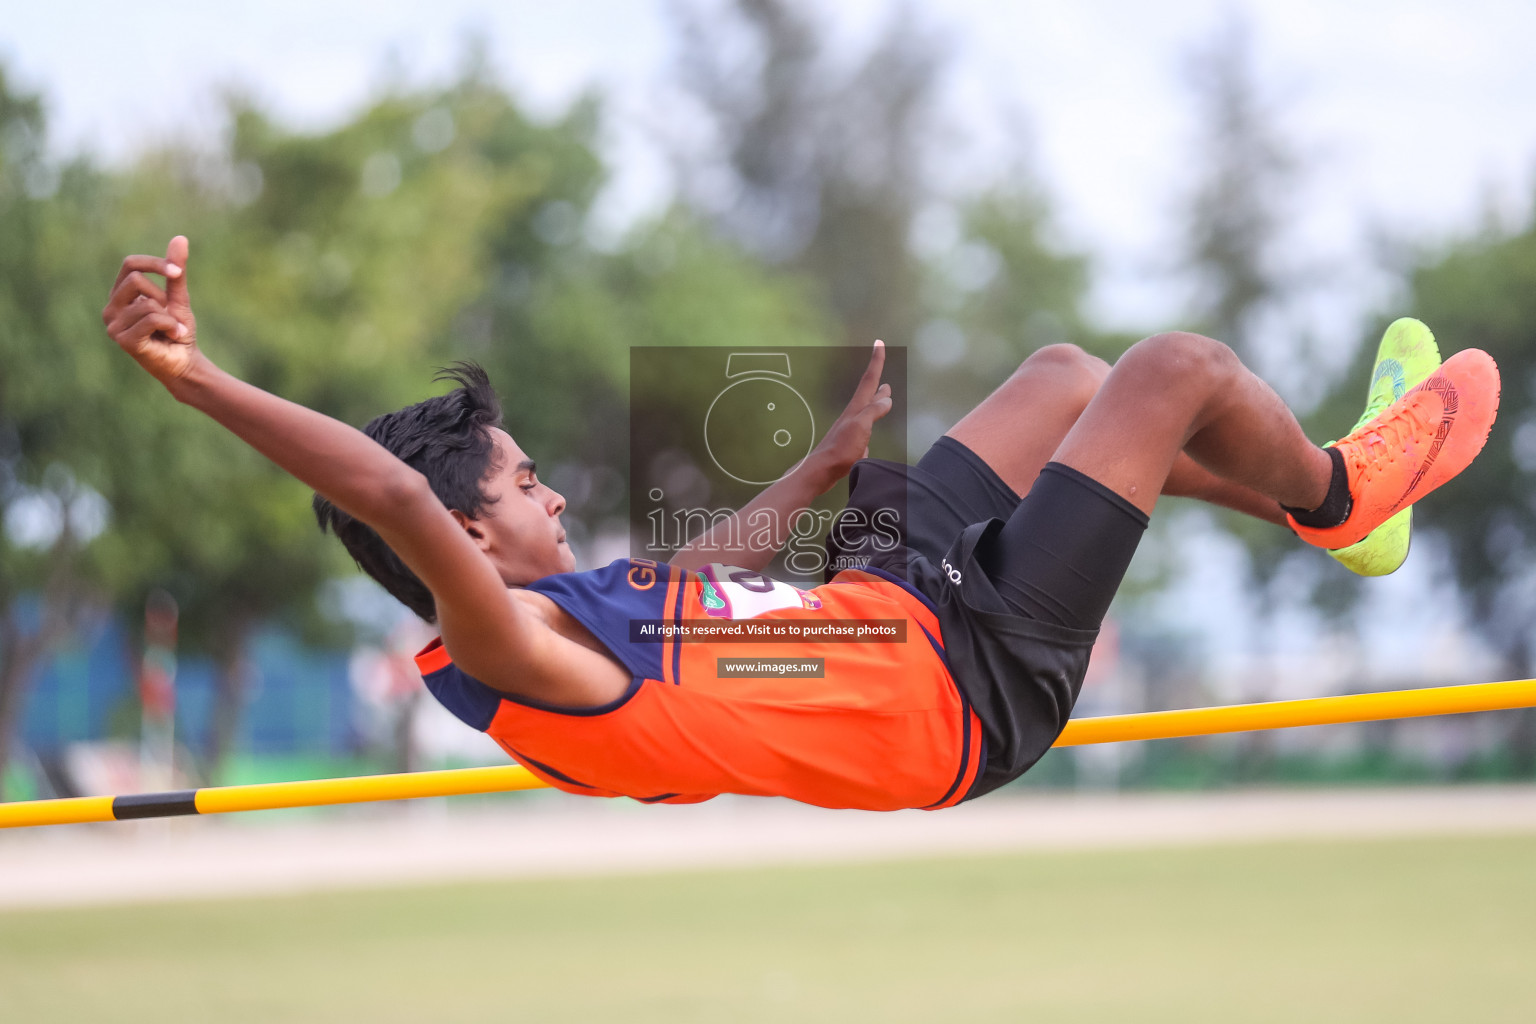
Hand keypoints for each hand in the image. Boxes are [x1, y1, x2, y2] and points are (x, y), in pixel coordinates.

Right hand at [102, 235, 200, 386]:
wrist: (184, 362)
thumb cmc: (177, 330)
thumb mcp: (178, 298)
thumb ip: (176, 272)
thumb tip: (180, 238)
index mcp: (120, 294)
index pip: (131, 264)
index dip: (155, 264)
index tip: (177, 273)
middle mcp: (111, 307)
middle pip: (135, 279)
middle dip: (162, 296)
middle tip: (171, 314)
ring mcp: (113, 324)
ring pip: (147, 303)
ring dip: (169, 316)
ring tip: (171, 330)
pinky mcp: (122, 340)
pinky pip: (151, 318)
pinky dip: (170, 326)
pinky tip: (172, 337)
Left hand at [805, 340, 892, 490]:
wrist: (822, 471)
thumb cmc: (840, 449)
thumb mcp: (861, 427)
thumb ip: (874, 410)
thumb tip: (887, 397)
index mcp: (856, 409)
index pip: (869, 380)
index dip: (876, 361)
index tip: (879, 342)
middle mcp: (854, 415)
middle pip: (868, 391)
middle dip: (877, 377)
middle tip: (880, 362)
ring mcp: (852, 428)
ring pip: (868, 408)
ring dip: (876, 398)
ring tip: (885, 392)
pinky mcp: (851, 442)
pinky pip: (866, 426)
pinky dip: (873, 420)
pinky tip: (872, 428)